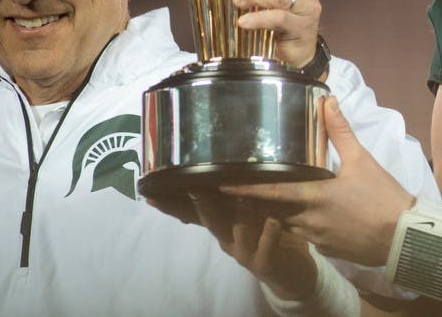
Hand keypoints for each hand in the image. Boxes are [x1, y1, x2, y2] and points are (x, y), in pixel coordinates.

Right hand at [148, 192, 316, 299]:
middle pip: (210, 221)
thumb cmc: (268, 236)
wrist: (289, 274)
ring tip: (242, 196)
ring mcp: (244, 253)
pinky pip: (266, 246)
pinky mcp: (264, 263)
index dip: (172, 205)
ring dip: (240, 213)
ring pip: (238, 231)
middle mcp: (227, 240)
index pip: (191, 213)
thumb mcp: (248, 214)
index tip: (153, 194)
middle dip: (202, 204)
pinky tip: (273, 220)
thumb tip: (223, 165)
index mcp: (221, 226)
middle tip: (194, 187)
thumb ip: (234, 196)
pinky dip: (269, 232)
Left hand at [224, 96, 414, 266]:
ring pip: (286, 225)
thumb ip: (340, 131)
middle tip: (242, 187)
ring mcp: (317, 239)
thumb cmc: (383, 196)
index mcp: (314, 197)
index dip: (245, 188)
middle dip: (257, 201)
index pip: (271, 192)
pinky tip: (304, 215)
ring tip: (268, 199)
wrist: (404, 236)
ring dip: (276, 214)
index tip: (222, 183)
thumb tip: (327, 100)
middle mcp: (309, 221)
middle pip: (273, 211)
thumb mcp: (362, 159)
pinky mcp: (327, 250)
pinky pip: (304, 237)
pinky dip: (298, 225)